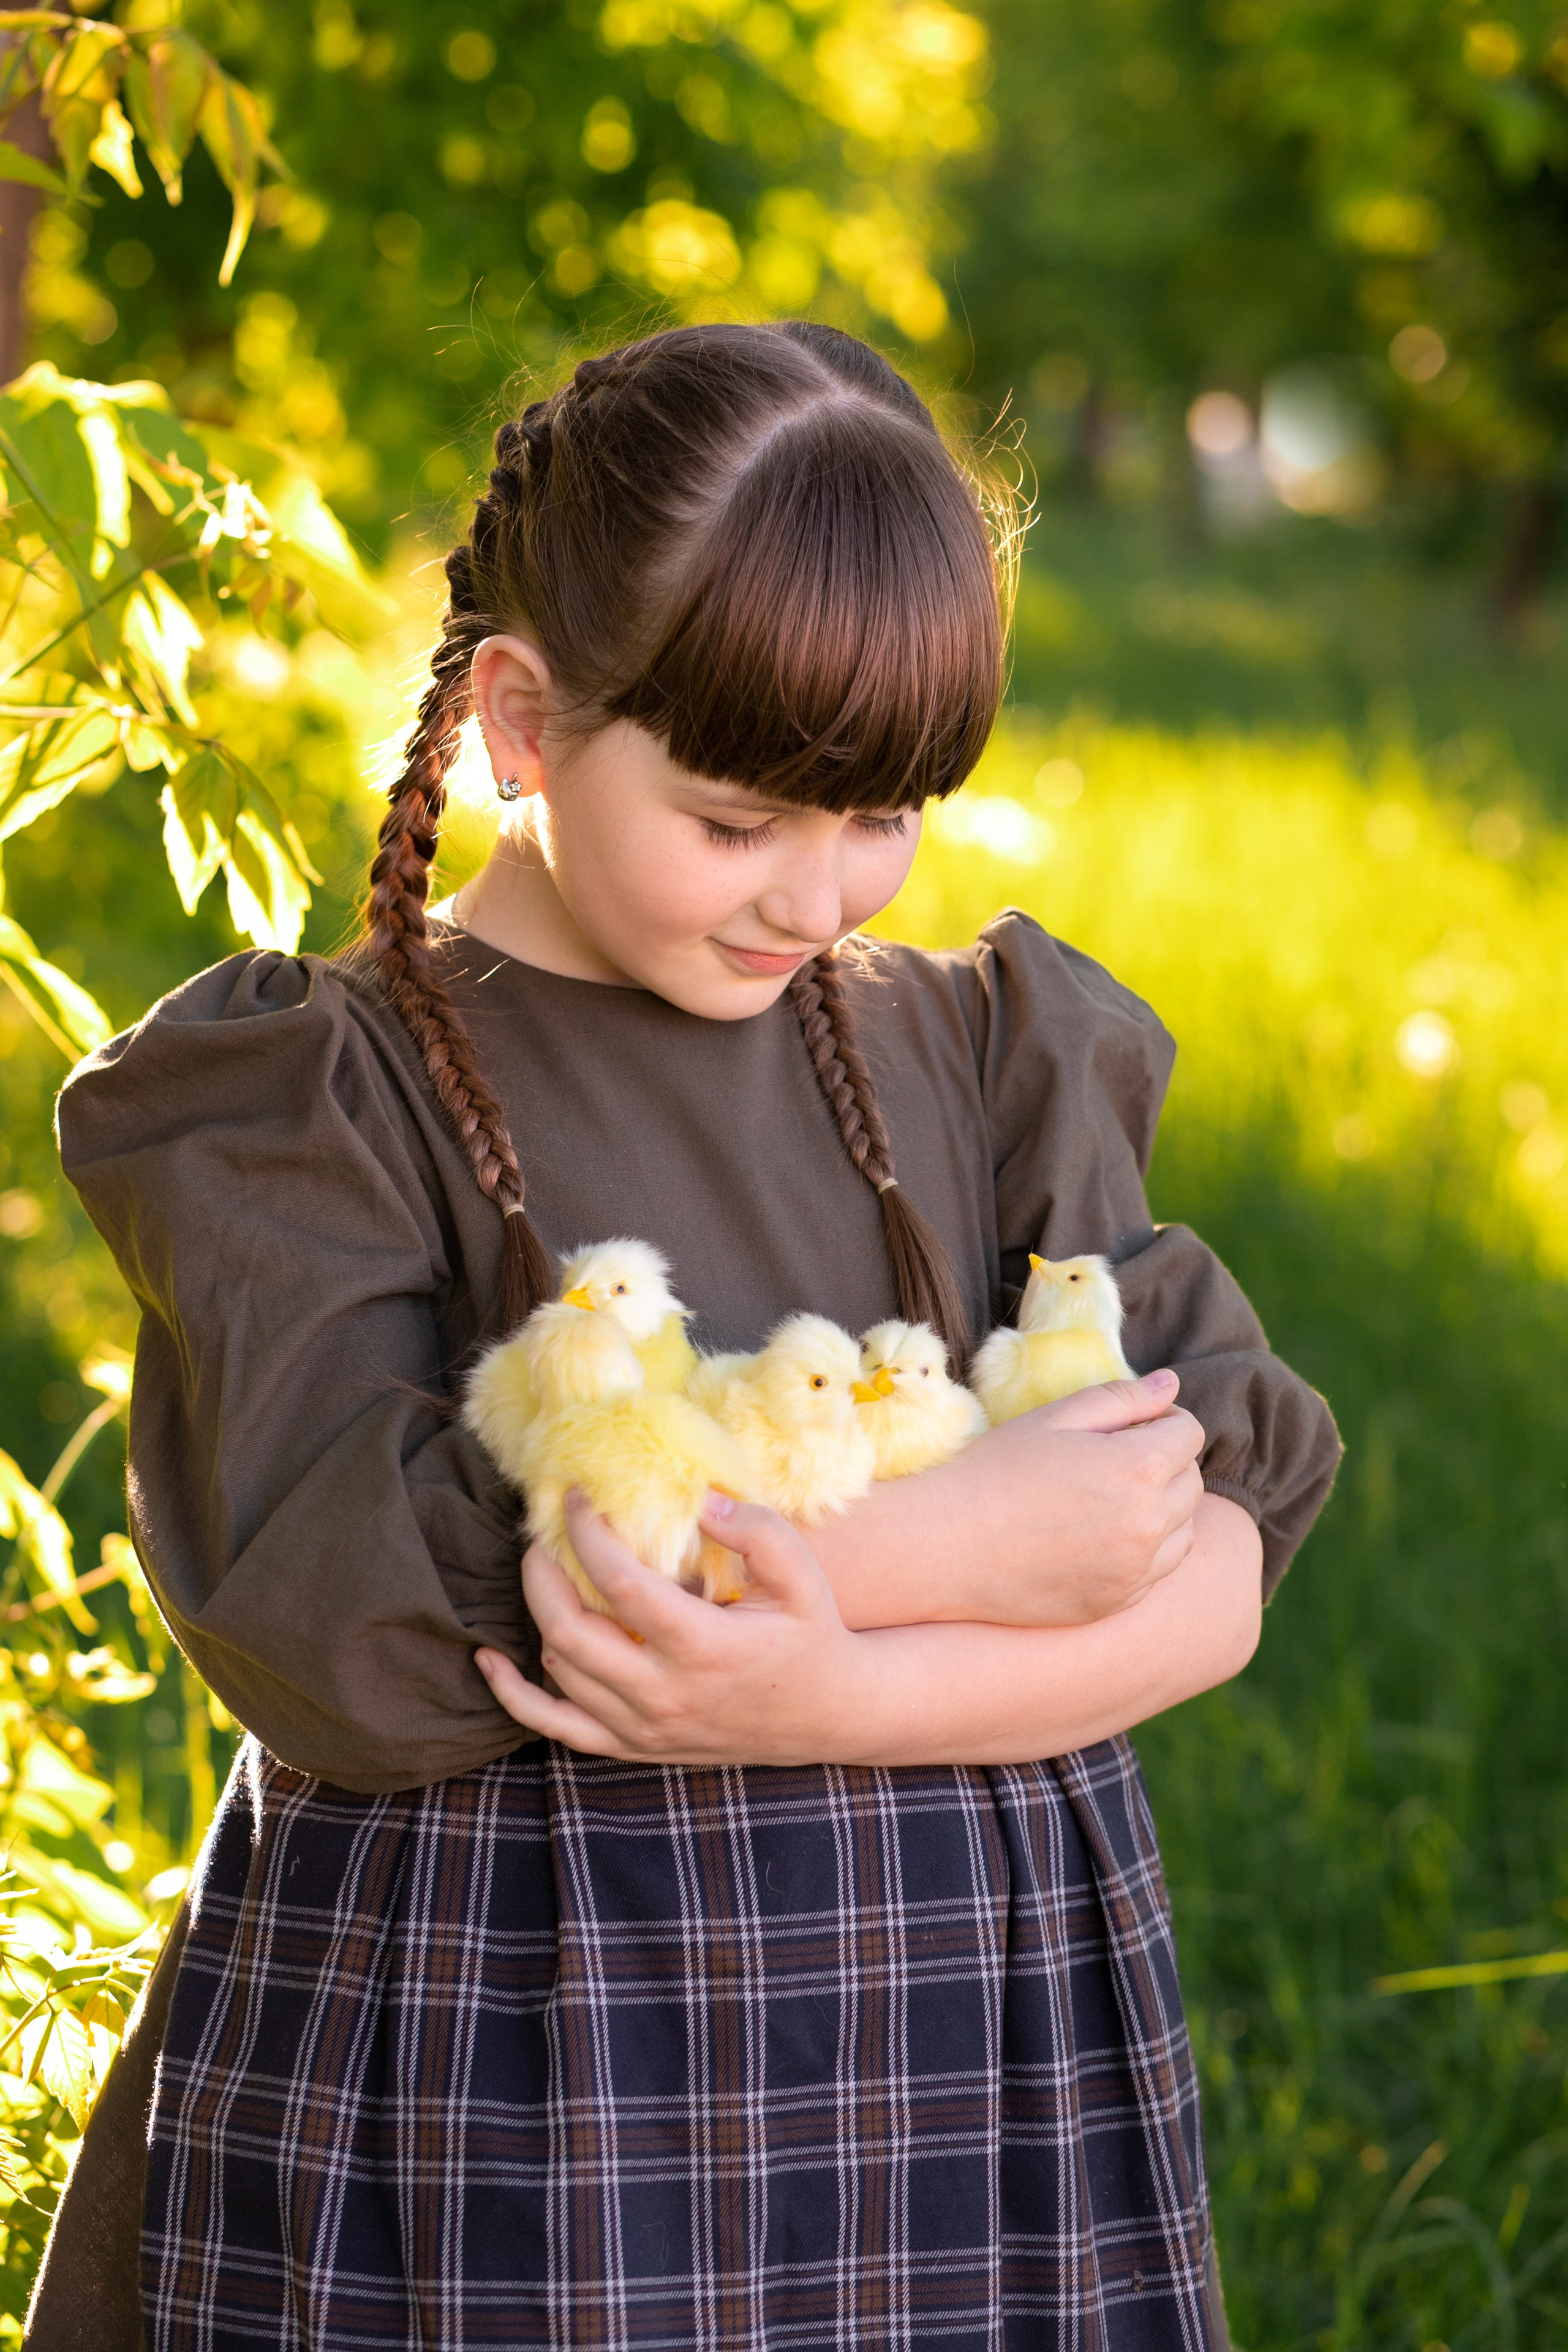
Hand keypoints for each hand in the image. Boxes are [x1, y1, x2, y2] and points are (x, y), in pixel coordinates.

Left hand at [474, 1492, 879, 1764]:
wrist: (824, 1715)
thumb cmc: (810, 1635)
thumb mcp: (801, 1575)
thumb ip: (756, 1531)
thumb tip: (699, 1503)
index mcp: (704, 1647)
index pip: (621, 1586)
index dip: (587, 1535)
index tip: (576, 1497)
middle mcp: (664, 1694)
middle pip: (569, 1632)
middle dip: (542, 1573)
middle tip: (542, 1532)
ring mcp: (644, 1727)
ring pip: (559, 1671)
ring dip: (541, 1615)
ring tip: (545, 1569)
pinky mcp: (634, 1746)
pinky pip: (555, 1727)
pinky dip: (514, 1695)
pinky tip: (490, 1661)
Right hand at [810, 1367, 1206, 1632]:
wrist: (944, 1545)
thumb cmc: (994, 1469)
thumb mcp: (1056, 1418)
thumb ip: (1123, 1397)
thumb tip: (1173, 1384)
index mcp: (1139, 1467)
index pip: (1188, 1432)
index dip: (1164, 1418)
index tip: (1133, 1422)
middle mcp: (1149, 1523)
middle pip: (1192, 1482)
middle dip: (1166, 1461)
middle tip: (1115, 1457)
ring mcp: (1136, 1570)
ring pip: (1184, 1530)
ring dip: (1163, 1508)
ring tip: (1110, 1498)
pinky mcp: (1116, 1602)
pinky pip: (1158, 1571)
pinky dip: (1145, 1550)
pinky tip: (1099, 1537)